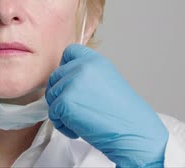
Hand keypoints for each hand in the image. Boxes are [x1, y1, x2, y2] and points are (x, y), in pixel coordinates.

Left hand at [45, 44, 168, 167]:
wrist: (133, 132)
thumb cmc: (122, 113)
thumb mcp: (107, 81)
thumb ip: (86, 75)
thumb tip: (64, 80)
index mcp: (94, 60)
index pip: (69, 52)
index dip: (66, 67)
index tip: (72, 83)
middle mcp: (82, 67)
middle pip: (55, 77)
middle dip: (61, 94)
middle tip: (79, 110)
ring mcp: (72, 83)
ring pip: (52, 96)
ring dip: (61, 112)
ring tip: (82, 120)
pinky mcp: (65, 101)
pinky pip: (53, 114)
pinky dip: (63, 125)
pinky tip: (80, 130)